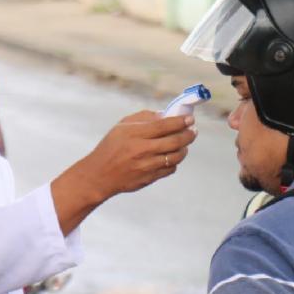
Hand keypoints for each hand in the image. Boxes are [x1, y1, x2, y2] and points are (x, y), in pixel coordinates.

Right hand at [52, 111, 197, 233]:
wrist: (100, 175)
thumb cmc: (111, 147)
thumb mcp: (122, 127)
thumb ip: (144, 118)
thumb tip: (165, 115)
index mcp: (135, 134)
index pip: (164, 125)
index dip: (180, 121)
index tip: (190, 119)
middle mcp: (142, 150)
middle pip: (175, 141)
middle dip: (188, 134)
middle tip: (193, 131)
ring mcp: (147, 166)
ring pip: (176, 156)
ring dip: (184, 149)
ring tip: (185, 144)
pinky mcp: (149, 178)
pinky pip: (170, 169)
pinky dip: (174, 161)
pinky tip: (172, 156)